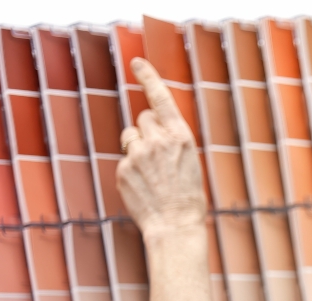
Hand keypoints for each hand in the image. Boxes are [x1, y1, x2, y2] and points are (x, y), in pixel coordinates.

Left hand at [116, 58, 206, 241]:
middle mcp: (158, 140)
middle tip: (158, 154)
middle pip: (143, 118)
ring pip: (130, 137)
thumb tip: (151, 128)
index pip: (160, 97)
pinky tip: (144, 186)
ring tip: (151, 172)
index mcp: (180, 136)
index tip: (136, 63)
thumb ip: (171, 139)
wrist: (175, 225)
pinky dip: (131, 170)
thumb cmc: (188, 196)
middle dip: (147, 130)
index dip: (148, 77)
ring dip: (137, 148)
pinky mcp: (123, 169)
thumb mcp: (189, 160)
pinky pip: (124, 159)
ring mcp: (138, 154)